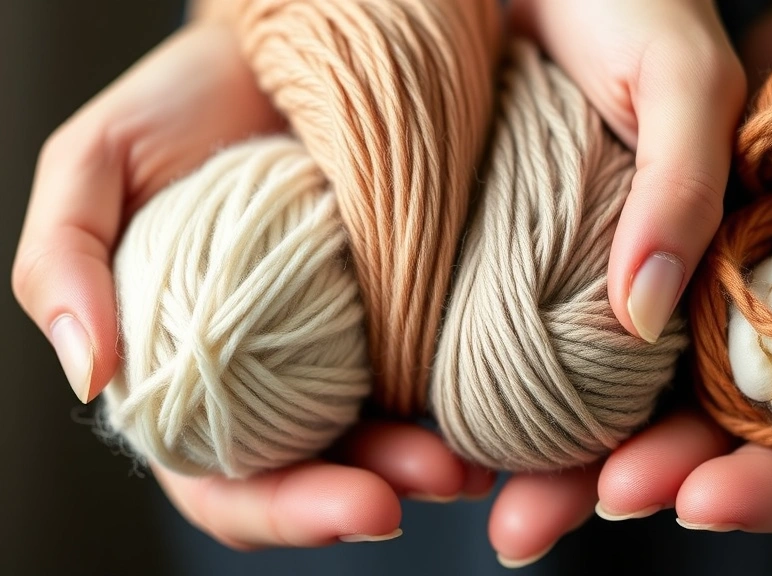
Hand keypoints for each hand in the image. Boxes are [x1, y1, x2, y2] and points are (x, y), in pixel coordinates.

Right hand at [12, 23, 493, 547]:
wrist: (279, 53)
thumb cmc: (180, 106)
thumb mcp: (97, 164)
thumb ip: (64, 262)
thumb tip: (88, 375)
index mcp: (186, 378)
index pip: (226, 484)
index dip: (284, 514)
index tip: (362, 509)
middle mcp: (266, 380)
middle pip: (316, 476)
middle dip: (375, 496)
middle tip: (440, 478)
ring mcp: (336, 351)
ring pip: (380, 440)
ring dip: (430, 464)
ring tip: (477, 458)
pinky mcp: (396, 313)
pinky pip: (426, 372)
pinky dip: (459, 400)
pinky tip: (492, 404)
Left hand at [595, 0, 771, 541]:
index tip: (705, 498)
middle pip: (735, 449)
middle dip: (670, 482)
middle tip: (608, 494)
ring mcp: (731, 314)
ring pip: (672, 410)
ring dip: (609, 458)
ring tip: (544, 496)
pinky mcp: (679, 274)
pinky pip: (632, 340)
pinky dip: (588, 383)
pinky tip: (535, 417)